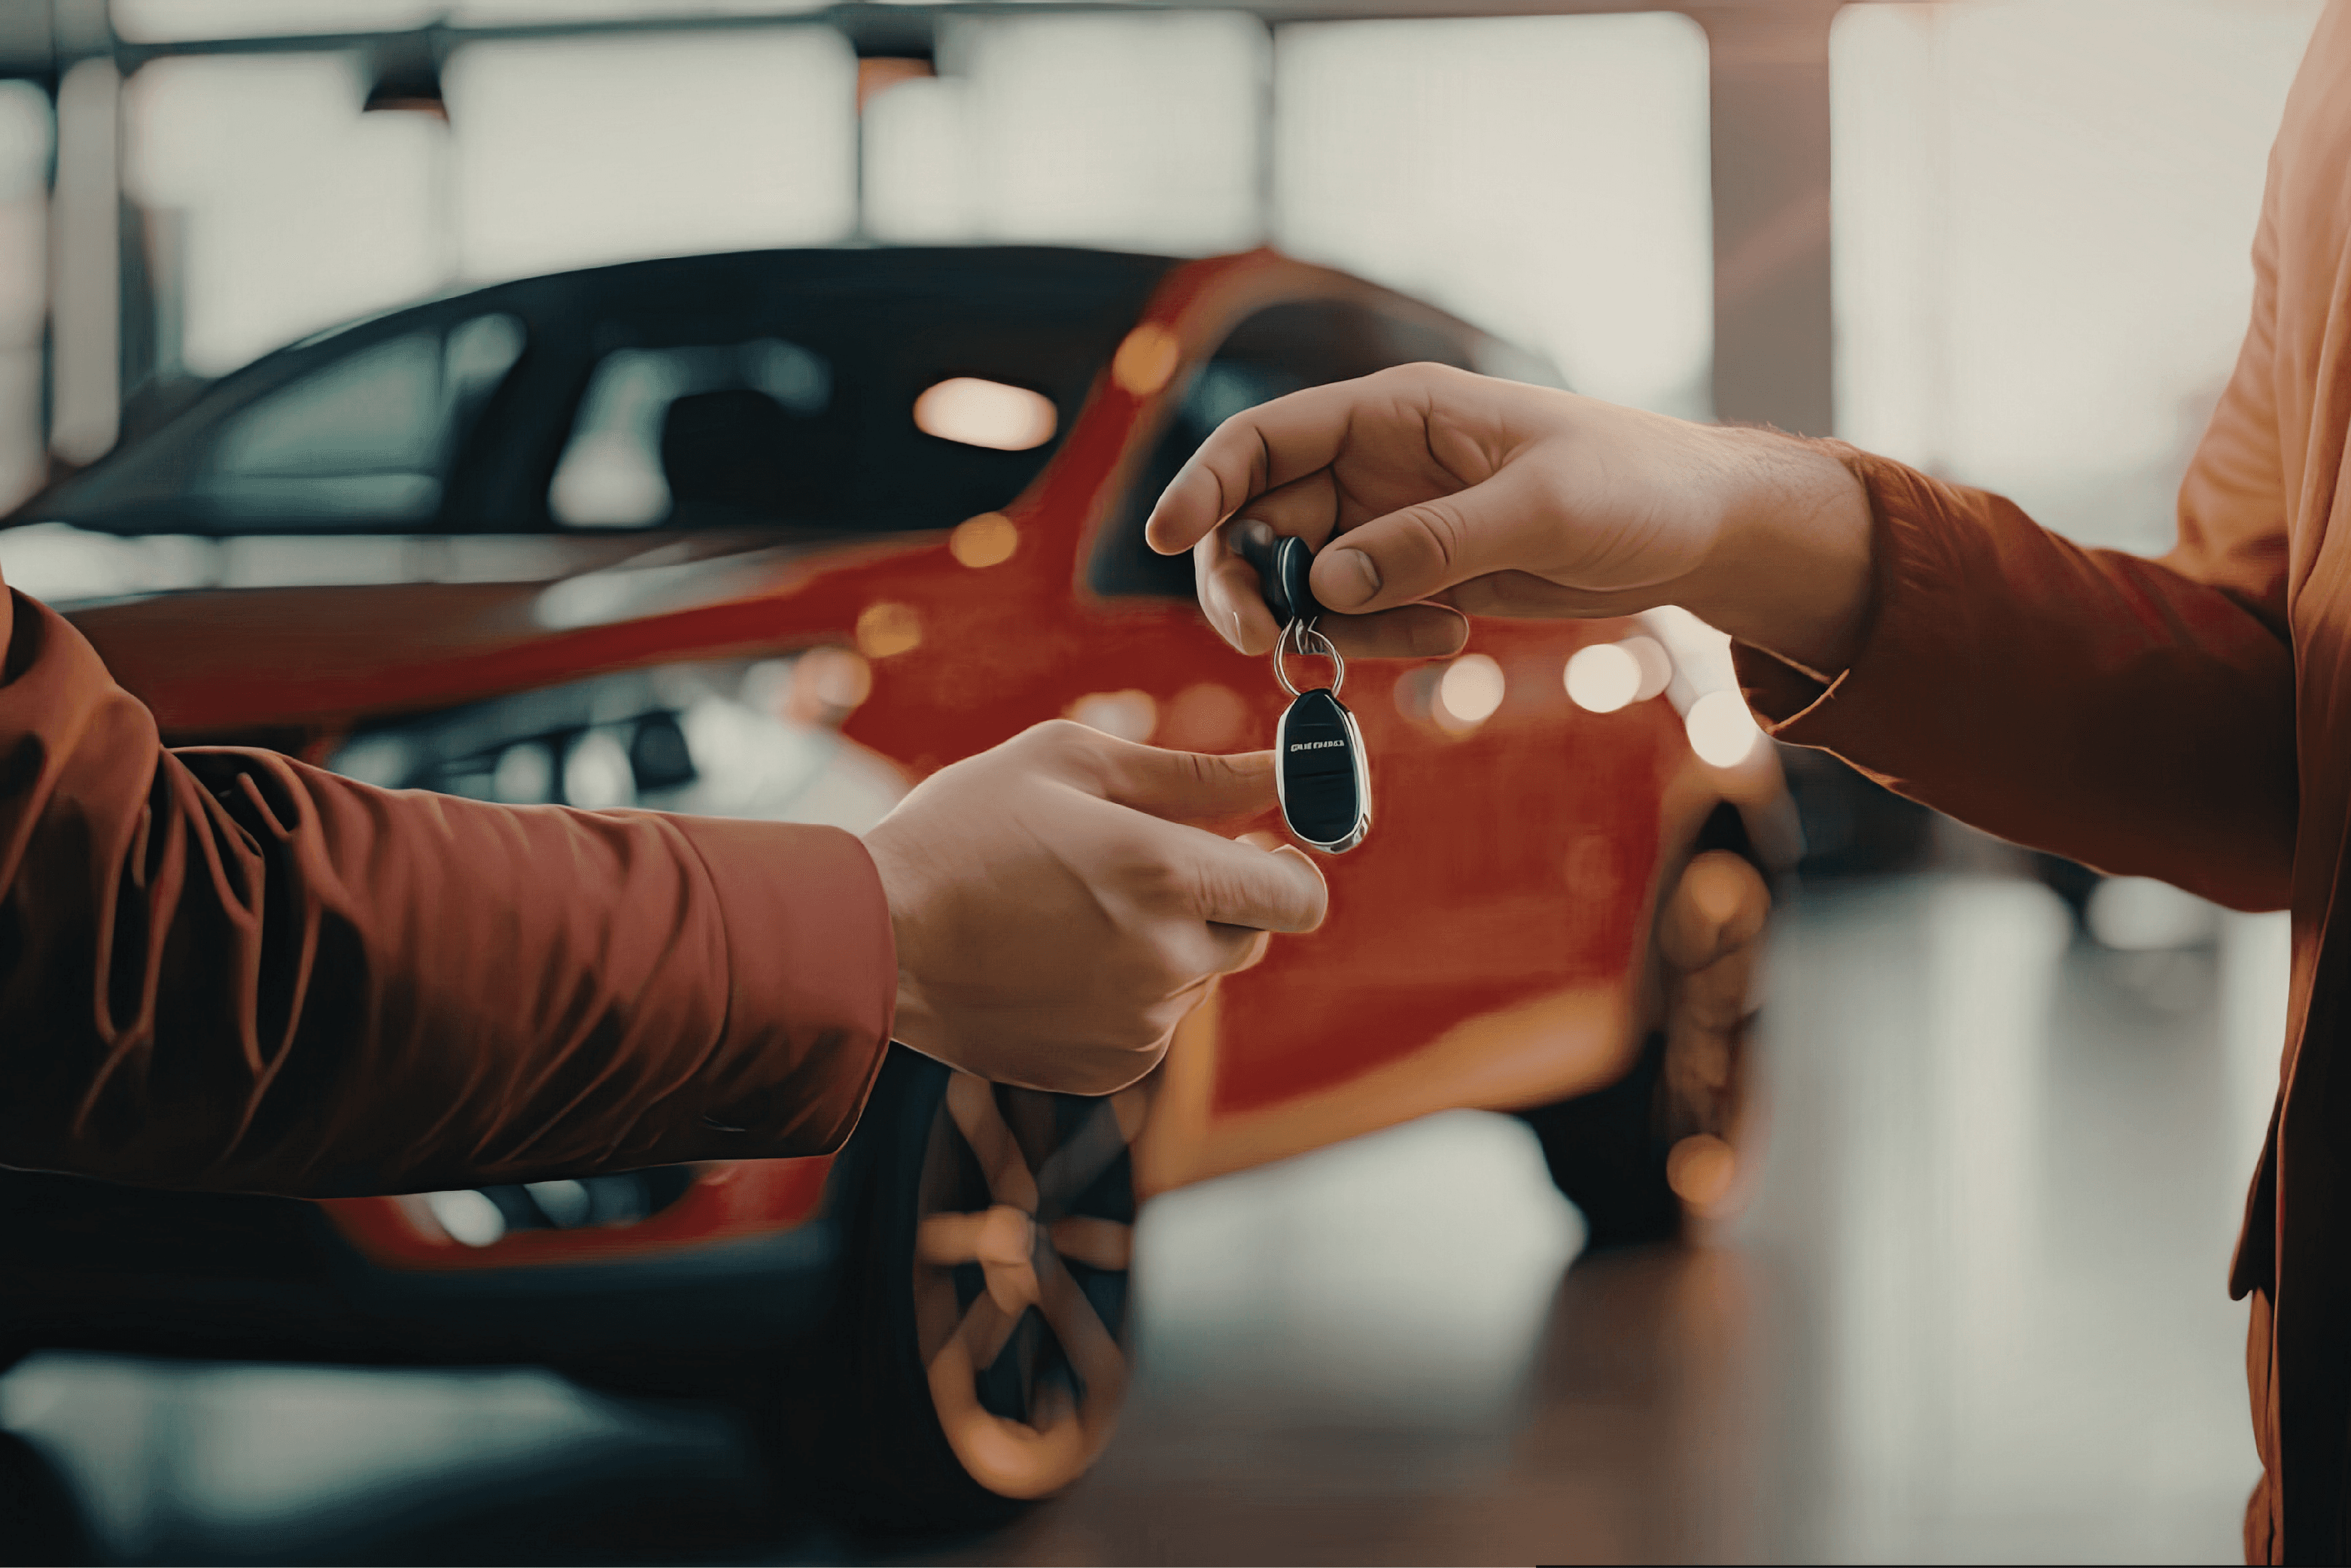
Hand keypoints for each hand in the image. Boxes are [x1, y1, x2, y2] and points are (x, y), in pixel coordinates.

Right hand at [861, 720, 1328, 1094]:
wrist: (873, 940)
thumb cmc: (965, 830)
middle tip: (1141, 863)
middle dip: (1218, 898)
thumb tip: (1281, 772)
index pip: (1300, 895)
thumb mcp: (1071, 763)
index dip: (1287, 867)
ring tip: (1074, 909)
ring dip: (1166, 943)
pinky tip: (1057, 959)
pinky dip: (1127, 990)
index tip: (1251, 845)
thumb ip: (1193, 773)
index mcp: (1167, 876)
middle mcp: (1167, 961)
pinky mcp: (1110, 1069)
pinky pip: (1153, 1021)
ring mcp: (1140, 1026)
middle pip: (1254, 936)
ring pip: (1198, 978)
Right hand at [1144, 362, 1872, 676]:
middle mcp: (1376, 464)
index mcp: (1394, 412)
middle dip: (1251, 583)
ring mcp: (1392, 524)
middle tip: (1272, 645)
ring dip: (1327, 626)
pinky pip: (1353, 617)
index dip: (1202, 484)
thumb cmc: (1635, 486)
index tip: (1161, 541)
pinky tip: (1449, 641)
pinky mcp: (1418, 577)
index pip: (1264, 439)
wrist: (1700, 531)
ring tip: (1427, 640)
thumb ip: (1431, 544)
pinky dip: (1374, 643)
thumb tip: (1329, 583)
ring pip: (1301, 580)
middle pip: (1259, 520)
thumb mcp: (1540, 510)